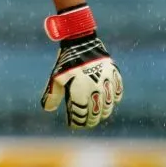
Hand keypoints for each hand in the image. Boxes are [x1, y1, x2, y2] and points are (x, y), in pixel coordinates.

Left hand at [40, 5, 122, 127]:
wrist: (80, 41)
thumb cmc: (65, 62)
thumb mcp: (56, 78)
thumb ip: (52, 95)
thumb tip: (47, 109)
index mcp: (81, 93)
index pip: (82, 115)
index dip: (78, 122)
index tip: (75, 125)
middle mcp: (96, 90)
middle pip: (97, 113)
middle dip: (91, 120)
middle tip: (87, 123)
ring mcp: (107, 82)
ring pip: (109, 105)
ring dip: (104, 112)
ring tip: (99, 114)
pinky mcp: (114, 74)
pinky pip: (118, 91)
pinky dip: (115, 98)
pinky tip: (112, 101)